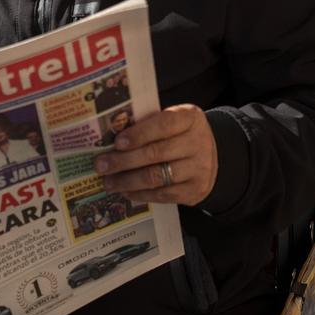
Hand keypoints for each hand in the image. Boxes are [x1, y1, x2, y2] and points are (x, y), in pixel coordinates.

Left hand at [95, 104, 216, 205]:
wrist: (212, 157)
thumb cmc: (181, 135)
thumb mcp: (174, 121)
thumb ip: (150, 125)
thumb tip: (112, 138)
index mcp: (190, 118)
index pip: (163, 125)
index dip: (139, 134)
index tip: (117, 143)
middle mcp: (198, 143)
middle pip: (156, 153)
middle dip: (124, 161)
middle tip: (101, 165)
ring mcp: (200, 169)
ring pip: (156, 177)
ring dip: (127, 181)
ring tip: (108, 182)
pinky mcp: (195, 190)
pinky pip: (162, 195)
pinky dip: (141, 194)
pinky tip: (126, 191)